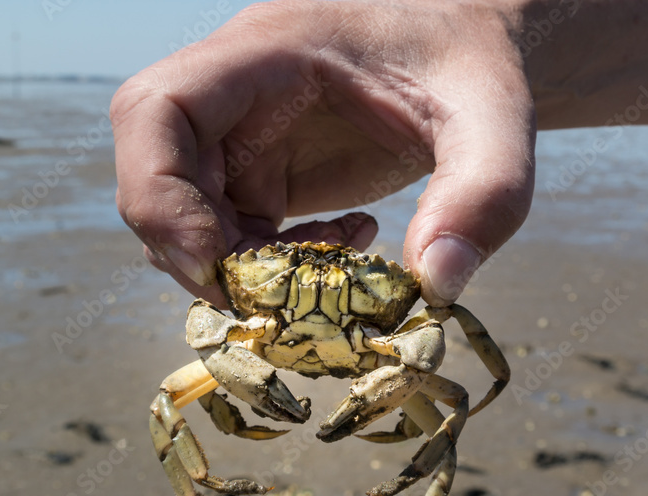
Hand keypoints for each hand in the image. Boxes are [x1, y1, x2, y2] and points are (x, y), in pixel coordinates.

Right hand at [110, 0, 534, 305]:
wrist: (470, 47)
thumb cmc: (474, 62)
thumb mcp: (493, 118)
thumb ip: (481, 193)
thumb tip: (435, 285)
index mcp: (263, 55)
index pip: (153, 110)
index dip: (158, 193)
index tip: (215, 262)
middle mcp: (233, 96)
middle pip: (154, 178)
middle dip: (199, 252)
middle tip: (277, 295)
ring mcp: (242, 138)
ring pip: (186, 219)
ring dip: (241, 268)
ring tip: (334, 262)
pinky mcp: (263, 175)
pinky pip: (231, 235)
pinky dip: (271, 268)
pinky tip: (345, 244)